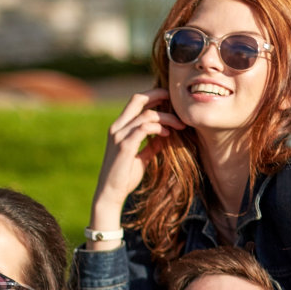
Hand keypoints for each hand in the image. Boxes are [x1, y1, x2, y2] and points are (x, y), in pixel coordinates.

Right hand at [89, 89, 185, 234]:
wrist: (110, 194)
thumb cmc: (124, 177)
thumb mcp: (142, 158)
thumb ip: (151, 145)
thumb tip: (165, 136)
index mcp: (119, 128)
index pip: (136, 102)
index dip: (153, 96)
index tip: (171, 100)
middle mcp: (117, 128)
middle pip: (137, 99)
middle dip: (158, 95)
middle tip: (177, 101)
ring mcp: (119, 136)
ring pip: (146, 115)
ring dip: (166, 117)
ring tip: (179, 125)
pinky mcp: (124, 146)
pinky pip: (144, 128)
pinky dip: (159, 128)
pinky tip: (168, 134)